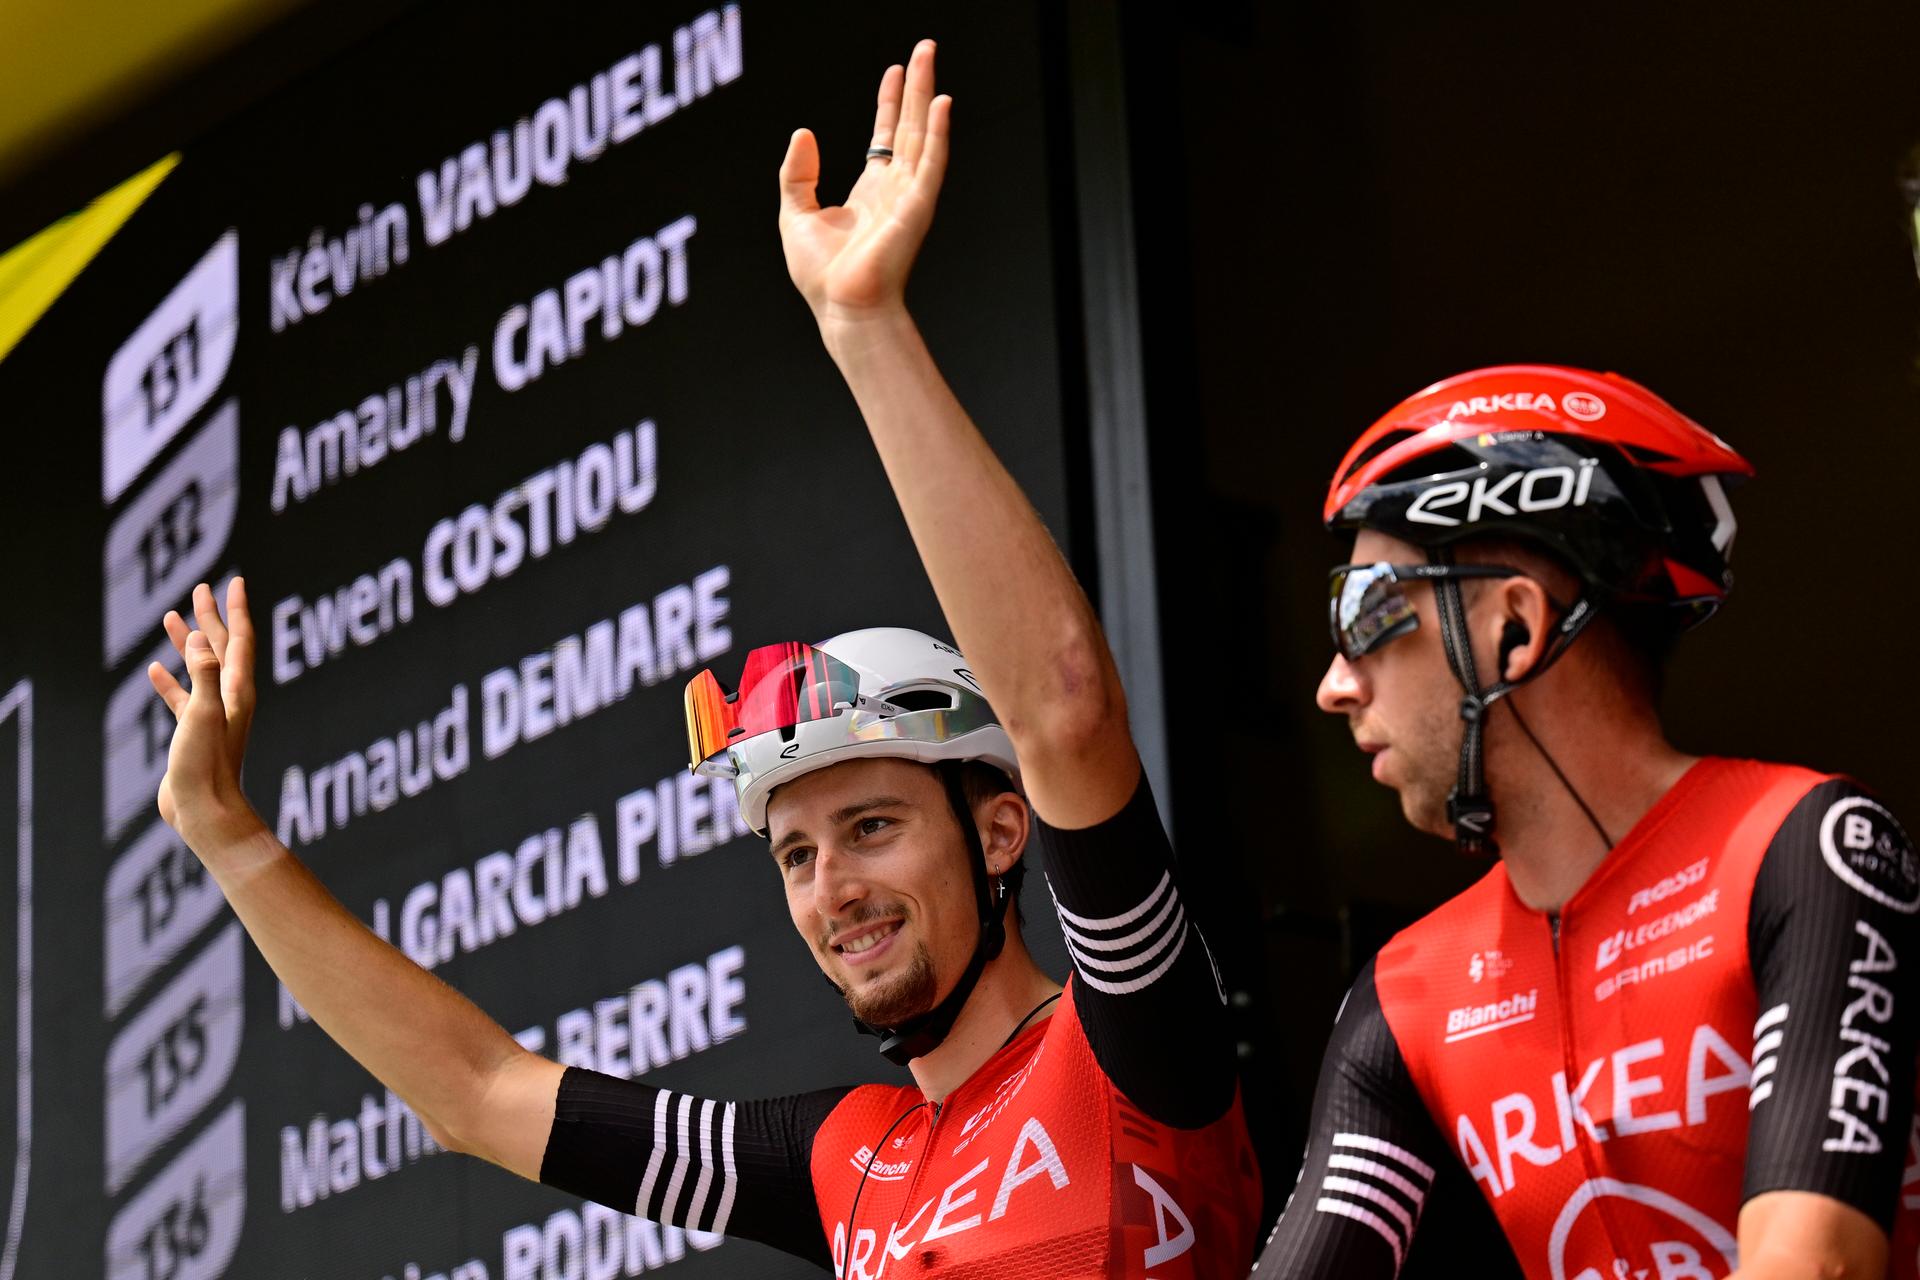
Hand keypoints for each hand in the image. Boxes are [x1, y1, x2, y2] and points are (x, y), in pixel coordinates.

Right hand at [149, 579, 264, 850]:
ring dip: (186, 642)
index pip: (239, 638)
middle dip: (210, 617)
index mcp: (237, 690)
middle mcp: (229, 698)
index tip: (233, 581)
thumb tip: (197, 638)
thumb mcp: (203, 713)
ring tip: (170, 617)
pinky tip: (154, 669)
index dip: (236, 608)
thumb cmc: (205, 765)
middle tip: (200, 589)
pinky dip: (169, 681)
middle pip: (221, 647)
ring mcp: (211, 715)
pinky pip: (181, 698)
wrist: (204, 812)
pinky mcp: (193, 733)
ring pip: (199, 668)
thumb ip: (203, 674)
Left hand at [778, 39, 950, 325]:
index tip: (895, 72)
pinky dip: (938, 131)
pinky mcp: (917, 207)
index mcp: (869, 192)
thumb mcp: (795, 213)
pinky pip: (931, 161)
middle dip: (915, 86)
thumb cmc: (821, 275)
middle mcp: (894, 190)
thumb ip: (797, 174)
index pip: (885, 138)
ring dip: (926, 94)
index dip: (889, 103)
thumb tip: (803, 133)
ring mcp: (908, 196)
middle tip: (924, 48)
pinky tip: (941, 102)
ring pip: (920, 133)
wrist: (842, 307)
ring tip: (929, 57)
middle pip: (908, 126)